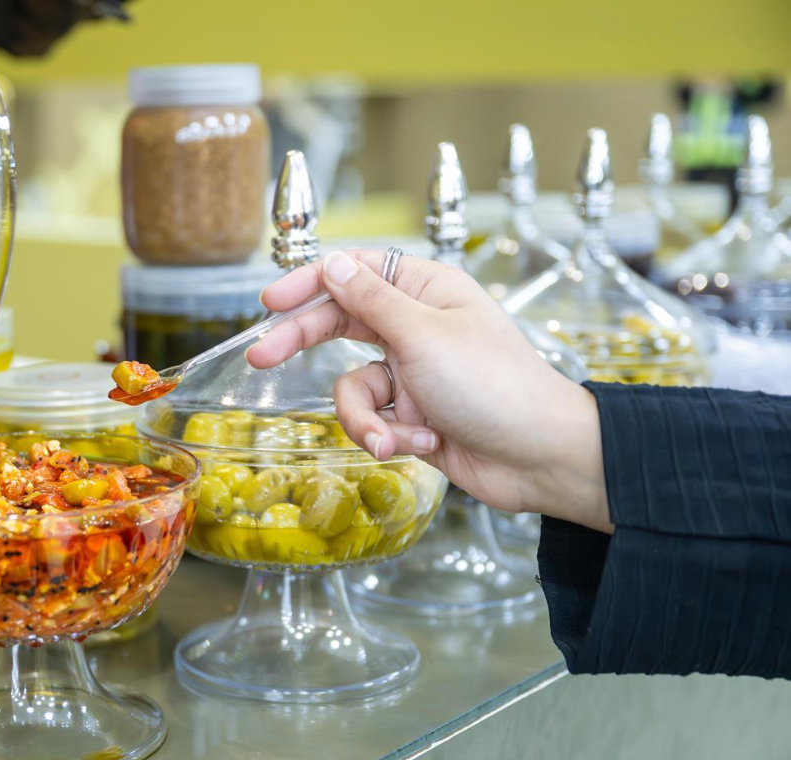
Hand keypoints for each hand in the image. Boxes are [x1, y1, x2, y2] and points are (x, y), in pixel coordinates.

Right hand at [247, 250, 612, 532]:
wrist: (538, 457)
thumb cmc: (494, 385)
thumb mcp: (422, 336)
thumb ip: (369, 300)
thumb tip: (331, 262)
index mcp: (426, 291)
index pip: (355, 272)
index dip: (310, 281)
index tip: (271, 300)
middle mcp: (416, 327)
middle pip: (340, 324)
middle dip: (305, 345)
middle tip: (261, 358)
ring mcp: (414, 373)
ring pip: (353, 386)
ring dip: (366, 417)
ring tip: (392, 438)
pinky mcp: (413, 415)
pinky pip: (375, 421)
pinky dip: (392, 436)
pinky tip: (423, 443)